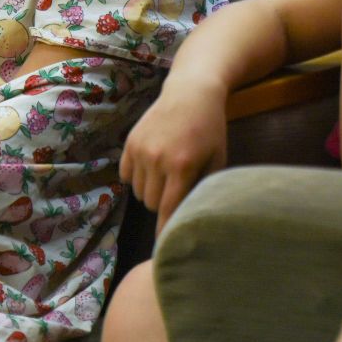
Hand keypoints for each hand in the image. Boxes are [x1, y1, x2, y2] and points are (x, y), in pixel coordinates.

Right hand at [120, 82, 227, 229]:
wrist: (191, 93)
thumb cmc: (210, 130)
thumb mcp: (217, 160)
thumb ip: (204, 190)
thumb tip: (193, 220)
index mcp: (183, 166)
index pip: (168, 210)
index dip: (165, 231)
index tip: (164, 249)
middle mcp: (158, 159)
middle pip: (151, 203)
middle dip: (162, 204)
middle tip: (175, 191)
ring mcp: (141, 150)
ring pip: (137, 192)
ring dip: (149, 191)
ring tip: (165, 176)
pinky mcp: (129, 143)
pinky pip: (125, 176)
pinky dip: (136, 178)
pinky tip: (151, 167)